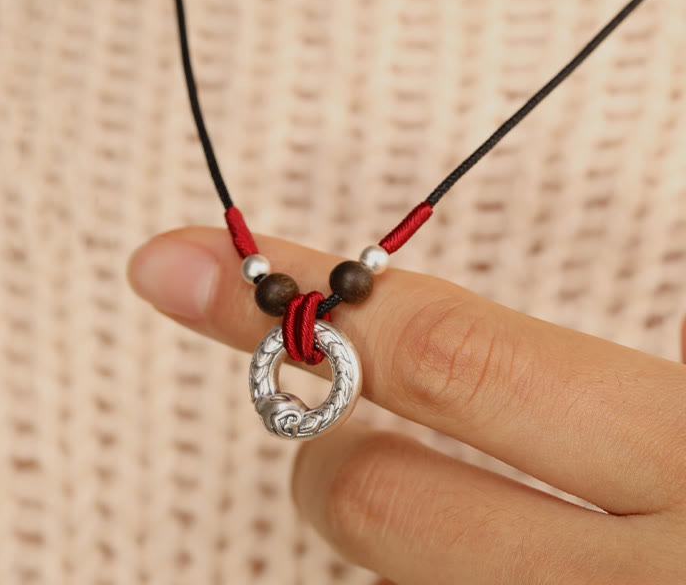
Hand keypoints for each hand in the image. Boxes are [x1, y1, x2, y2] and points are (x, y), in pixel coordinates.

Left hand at [127, 227, 685, 583]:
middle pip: (380, 505)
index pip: (444, 352)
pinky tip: (517, 538)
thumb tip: (505, 325)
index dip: (299, 296)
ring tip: (416, 481)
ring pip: (414, 583)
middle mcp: (642, 584)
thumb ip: (624, 375)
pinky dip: (457, 569)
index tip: (176, 263)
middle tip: (327, 416)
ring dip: (385, 519)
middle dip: (324, 442)